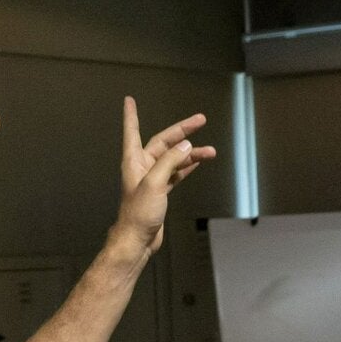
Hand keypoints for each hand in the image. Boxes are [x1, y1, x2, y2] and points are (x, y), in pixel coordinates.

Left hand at [114, 97, 217, 254]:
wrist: (137, 240)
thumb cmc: (138, 214)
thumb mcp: (154, 183)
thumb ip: (170, 161)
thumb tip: (186, 146)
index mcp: (134, 161)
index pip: (132, 131)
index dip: (131, 115)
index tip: (129, 101)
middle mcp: (141, 167)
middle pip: (163, 142)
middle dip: (182, 131)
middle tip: (200, 120)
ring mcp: (151, 179)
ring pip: (174, 159)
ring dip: (191, 153)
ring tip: (211, 151)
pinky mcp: (160, 191)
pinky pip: (176, 173)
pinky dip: (187, 167)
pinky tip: (198, 161)